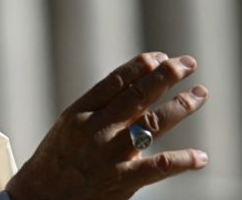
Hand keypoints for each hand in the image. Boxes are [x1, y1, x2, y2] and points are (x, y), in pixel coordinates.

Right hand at [5, 53, 208, 199]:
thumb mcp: (69, 126)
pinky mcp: (122, 180)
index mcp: (80, 111)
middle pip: (138, 95)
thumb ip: (98, 109)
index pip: (116, 80)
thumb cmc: (56, 160)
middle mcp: (96, 128)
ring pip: (153, 123)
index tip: (160, 57)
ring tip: (200, 93)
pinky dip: (183, 161)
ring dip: (181, 105)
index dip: (141, 66)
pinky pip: (159, 167)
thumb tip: (135, 86)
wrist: (40, 198)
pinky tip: (201, 157)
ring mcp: (110, 154)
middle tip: (187, 63)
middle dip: (166, 75)